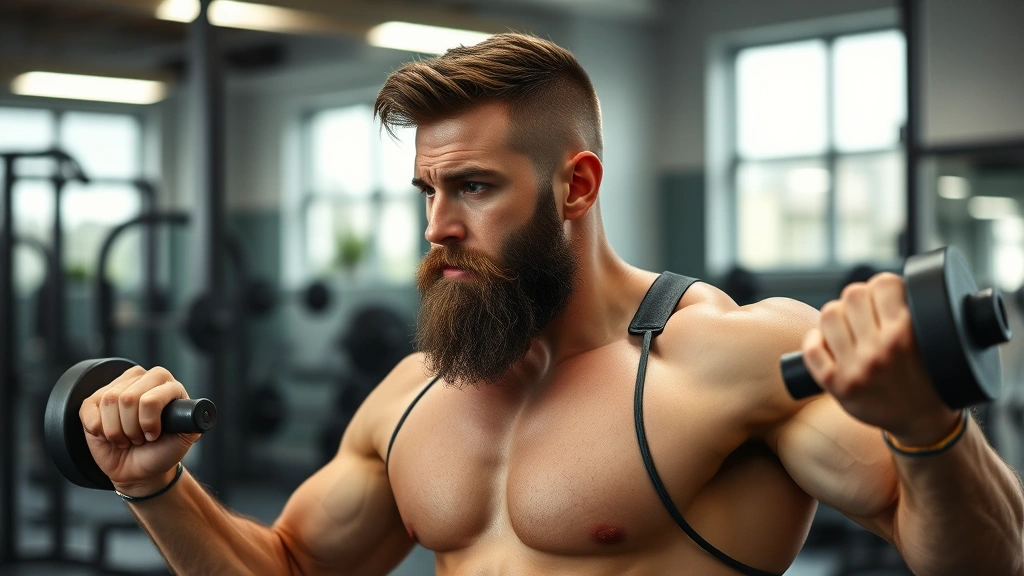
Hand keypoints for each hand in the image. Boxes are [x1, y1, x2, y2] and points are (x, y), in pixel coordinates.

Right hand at [79, 365, 198, 495]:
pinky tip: (109, 435)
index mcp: (167, 383)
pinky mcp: (93, 401)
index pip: (150, 398)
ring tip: (128, 437)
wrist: (140, 470)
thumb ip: (193, 420)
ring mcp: (116, 387)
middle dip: (132, 428)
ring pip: (109, 403)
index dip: (149, 422)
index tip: (155, 435)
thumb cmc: (163, 451)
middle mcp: (142, 378)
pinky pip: (89, 411)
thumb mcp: (185, 437)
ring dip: (117, 431)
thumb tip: (199, 410)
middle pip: (127, 398)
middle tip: (140, 437)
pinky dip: (99, 430)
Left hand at [801, 273, 960, 444]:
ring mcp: (856, 368)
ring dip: (836, 317)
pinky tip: (826, 343)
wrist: (922, 422)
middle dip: (858, 300)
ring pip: (829, 315)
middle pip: (852, 294)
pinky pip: (810, 348)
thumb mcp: (932, 341)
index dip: (882, 286)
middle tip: (865, 313)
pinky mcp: (836, 385)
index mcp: (908, 334)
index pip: (883, 284)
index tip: (884, 295)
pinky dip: (814, 340)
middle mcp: (880, 350)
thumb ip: (911, 314)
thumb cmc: (927, 377)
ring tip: (847, 328)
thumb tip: (883, 284)